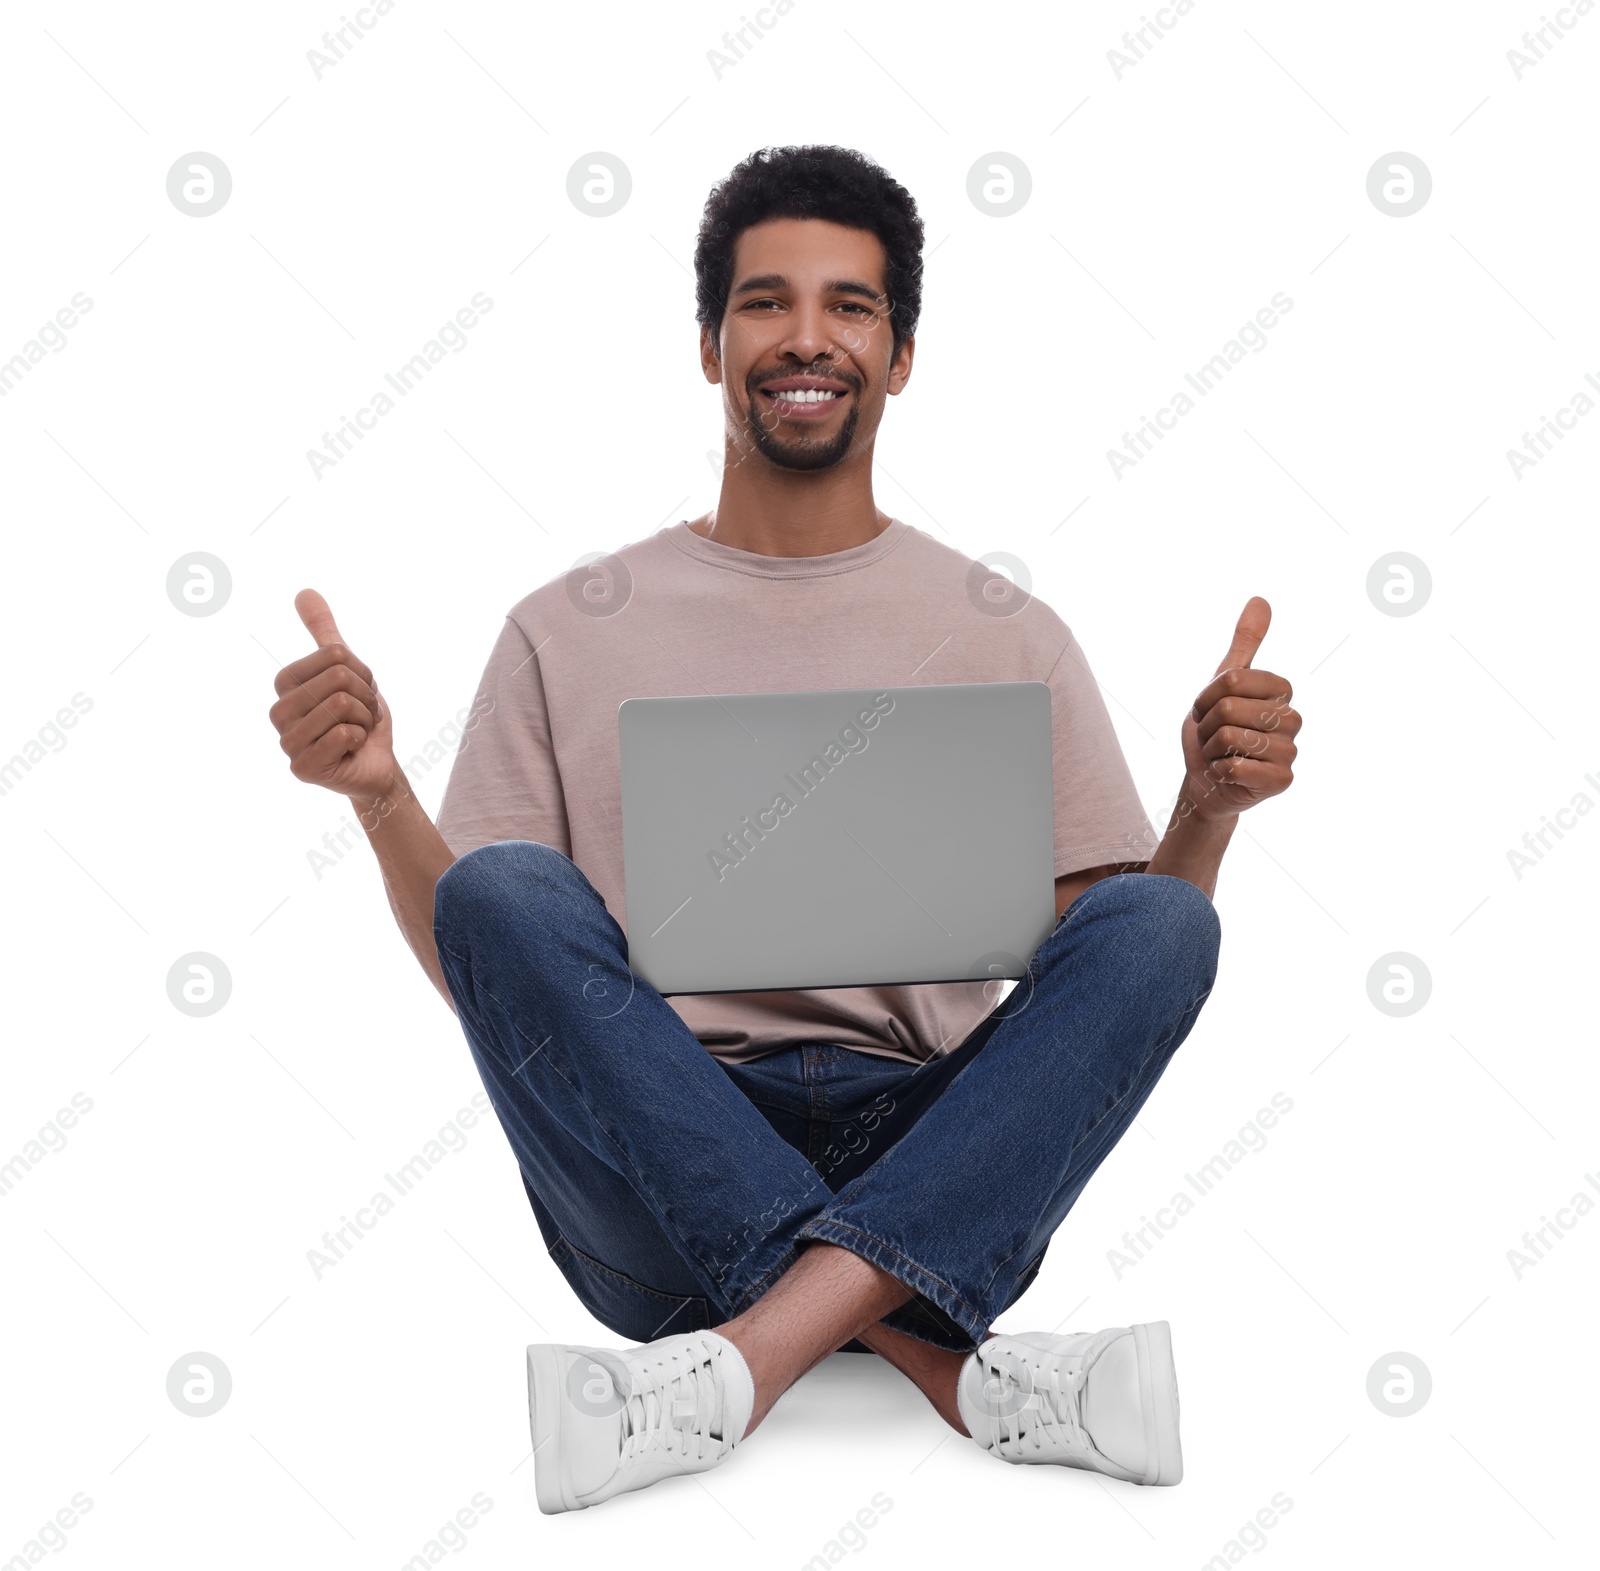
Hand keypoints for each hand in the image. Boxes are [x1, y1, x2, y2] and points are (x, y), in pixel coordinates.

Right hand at [269, 589, 398, 801]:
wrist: (377, 764)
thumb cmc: (360, 719)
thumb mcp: (349, 670)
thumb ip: (325, 634)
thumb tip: (304, 592)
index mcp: (285, 685)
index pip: (335, 655)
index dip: (361, 672)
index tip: (360, 692)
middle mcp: (279, 712)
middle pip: (338, 679)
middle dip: (366, 697)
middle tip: (362, 715)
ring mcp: (287, 742)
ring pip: (342, 706)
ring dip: (365, 720)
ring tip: (357, 732)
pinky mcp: (302, 768)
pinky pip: (343, 735)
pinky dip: (360, 740)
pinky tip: (351, 750)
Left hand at [1179, 596, 1299, 823]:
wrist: (1206, 780)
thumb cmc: (1214, 731)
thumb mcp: (1222, 683)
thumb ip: (1244, 644)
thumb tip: (1260, 599)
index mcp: (1281, 691)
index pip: (1231, 680)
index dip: (1207, 698)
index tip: (1210, 711)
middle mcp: (1292, 719)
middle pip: (1227, 709)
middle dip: (1206, 726)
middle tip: (1213, 737)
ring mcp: (1290, 751)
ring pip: (1229, 737)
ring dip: (1211, 750)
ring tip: (1221, 755)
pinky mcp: (1283, 781)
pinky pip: (1235, 767)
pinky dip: (1218, 771)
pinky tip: (1228, 774)